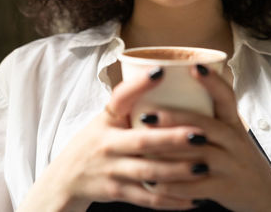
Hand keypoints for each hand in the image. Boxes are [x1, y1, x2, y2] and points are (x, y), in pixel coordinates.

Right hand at [17, 67, 204, 211]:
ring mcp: (111, 170)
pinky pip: (147, 198)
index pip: (120, 98)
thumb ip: (130, 106)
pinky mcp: (115, 192)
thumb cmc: (96, 141)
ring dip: (178, 172)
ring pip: (149, 172)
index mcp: (107, 119)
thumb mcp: (106, 119)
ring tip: (204, 167)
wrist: (66, 177)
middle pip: (143, 141)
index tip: (161, 71)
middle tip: (202, 135)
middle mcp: (107, 144)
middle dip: (173, 139)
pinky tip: (192, 200)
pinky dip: (170, 201)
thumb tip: (165, 77)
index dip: (139, 85)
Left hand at [139, 64, 270, 211]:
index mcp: (233, 123)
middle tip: (145, 115)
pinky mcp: (226, 187)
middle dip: (174, 119)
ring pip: (200, 154)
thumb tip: (169, 98)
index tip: (194, 66)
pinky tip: (154, 183)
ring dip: (169, 152)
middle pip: (206, 125)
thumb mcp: (230, 135)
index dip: (213, 81)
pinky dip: (175, 185)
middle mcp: (234, 140)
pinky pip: (198, 186)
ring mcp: (231, 164)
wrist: (265, 195)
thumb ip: (206, 120)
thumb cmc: (236, 159)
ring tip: (142, 148)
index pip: (227, 97)